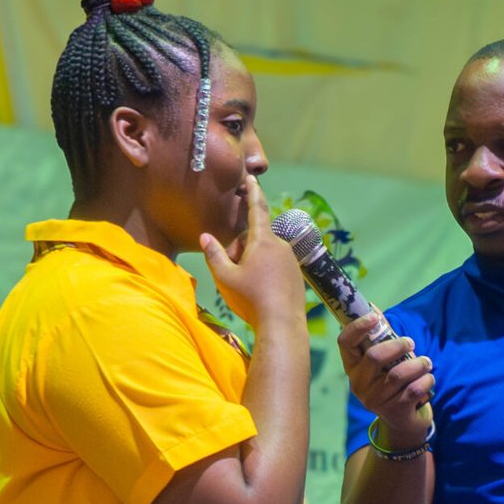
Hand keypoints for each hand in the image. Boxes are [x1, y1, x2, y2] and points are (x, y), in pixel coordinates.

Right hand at [198, 178, 305, 331]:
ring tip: (247, 287)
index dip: (252, 193)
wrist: (282, 325)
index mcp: (263, 241)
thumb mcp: (225, 278)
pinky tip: (261, 294)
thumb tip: (205, 237)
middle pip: (255, 239)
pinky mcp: (297, 275)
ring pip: (265, 254)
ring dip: (252, 263)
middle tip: (232, 273)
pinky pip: (276, 267)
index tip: (252, 179)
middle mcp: (281, 246)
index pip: (257, 209)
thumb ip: (214, 255)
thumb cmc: (251, 299)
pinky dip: (266, 274)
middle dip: (240, 250)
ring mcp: (291, 261)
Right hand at [338, 313, 434, 441]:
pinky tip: (428, 378)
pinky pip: (413, 390)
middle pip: (374, 357)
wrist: (403, 421)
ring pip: (398, 374)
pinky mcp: (394, 411)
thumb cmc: (392, 383)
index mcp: (352, 367)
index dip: (358, 327)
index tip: (374, 317)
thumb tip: (372, 306)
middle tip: (411, 342)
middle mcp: (359, 384)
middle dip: (398, 345)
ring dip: (418, 364)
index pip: (344, 343)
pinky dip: (426, 381)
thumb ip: (379, 337)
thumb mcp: (383, 362)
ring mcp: (375, 400)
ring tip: (427, 362)